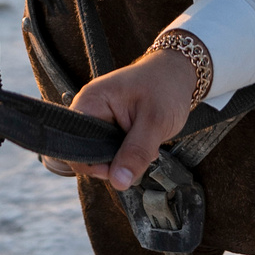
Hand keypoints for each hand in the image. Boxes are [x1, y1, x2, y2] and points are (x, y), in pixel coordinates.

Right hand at [56, 48, 199, 190]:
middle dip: (116, 161)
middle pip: (89, 153)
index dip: (95, 164)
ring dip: (125, 157)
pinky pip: (114, 148)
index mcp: (90, 102)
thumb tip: (119, 182)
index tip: (120, 167)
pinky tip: (144, 142)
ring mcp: (100, 118)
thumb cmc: (166, 87)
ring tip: (146, 143)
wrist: (178, 72)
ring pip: (104, 154)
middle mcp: (89, 109)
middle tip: (141, 151)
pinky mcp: (111, 125)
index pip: (75, 146)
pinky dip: (130, 152)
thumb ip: (136, 152)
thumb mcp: (155, 122)